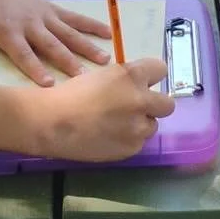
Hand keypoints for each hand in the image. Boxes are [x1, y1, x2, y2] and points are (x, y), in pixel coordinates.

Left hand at [0, 0, 111, 85]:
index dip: (35, 68)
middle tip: (83, 76)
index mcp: (8, 30)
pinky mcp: (53, 9)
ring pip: (68, 32)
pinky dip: (92, 25)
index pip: (23, 53)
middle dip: (67, 60)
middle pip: (51, 44)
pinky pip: (75, 18)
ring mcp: (45, 15)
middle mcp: (30, 23)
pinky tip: (109, 34)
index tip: (49, 84)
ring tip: (104, 59)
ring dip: (86, 45)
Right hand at [37, 58, 172, 162]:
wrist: (52, 123)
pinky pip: (138, 142)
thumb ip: (126, 80)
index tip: (145, 82)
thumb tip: (139, 87)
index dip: (152, 76)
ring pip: (152, 125)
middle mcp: (141, 100)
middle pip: (167, 104)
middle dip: (154, 104)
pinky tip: (109, 136)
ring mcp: (138, 127)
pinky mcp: (131, 148)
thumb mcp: (102, 75)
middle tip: (137, 107)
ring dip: (140, 123)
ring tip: (117, 124)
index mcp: (132, 76)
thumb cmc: (70, 94)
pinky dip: (128, 139)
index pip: (161, 70)